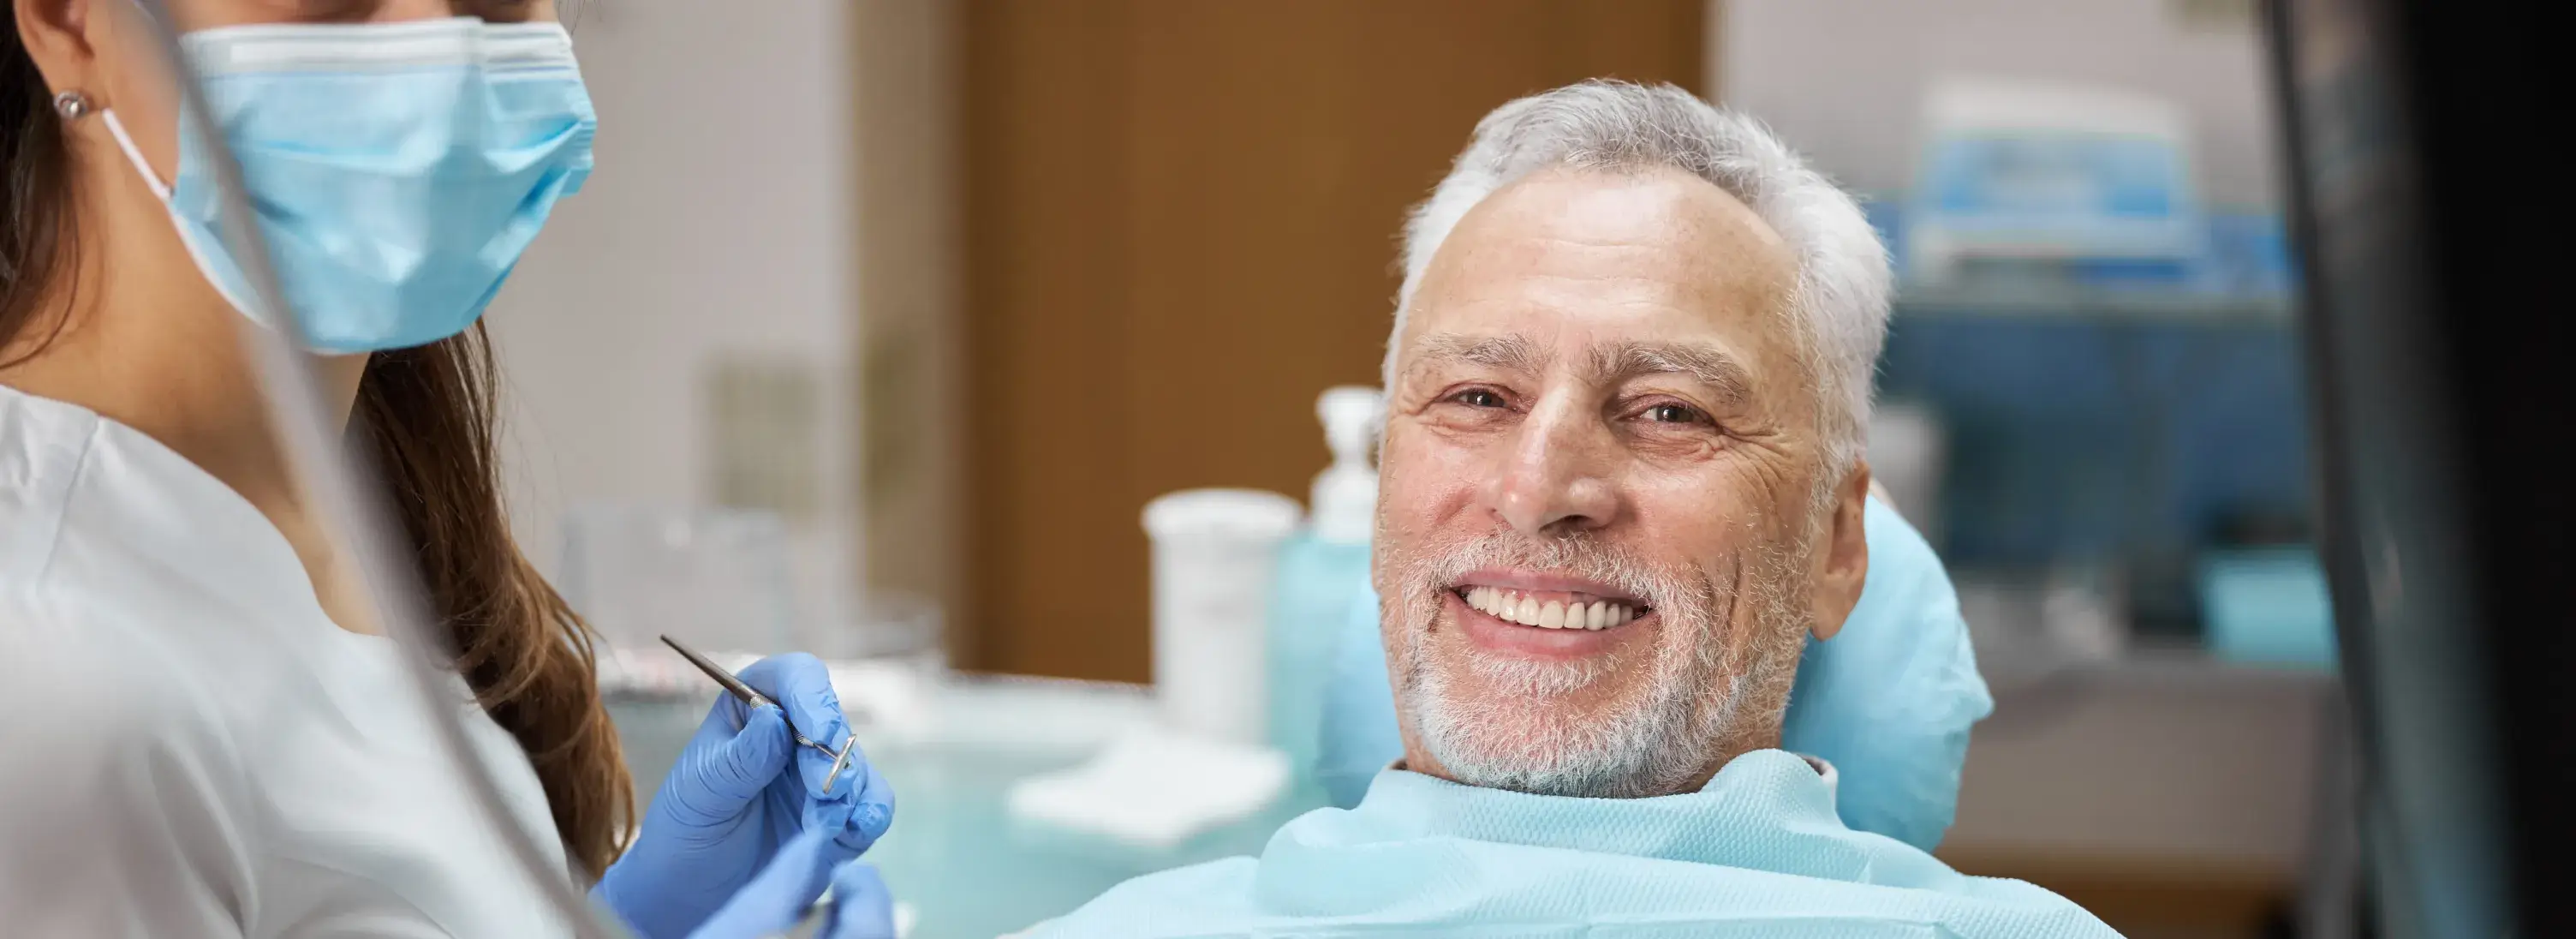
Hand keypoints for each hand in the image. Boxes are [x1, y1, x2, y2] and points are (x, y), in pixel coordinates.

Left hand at [594, 653, 895, 938]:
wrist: (693, 891)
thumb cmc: (686, 829)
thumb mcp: (701, 791)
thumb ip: (741, 759)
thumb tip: (774, 718)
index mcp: (752, 710)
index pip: (794, 679)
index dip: (812, 696)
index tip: (820, 731)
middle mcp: (795, 734)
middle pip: (834, 724)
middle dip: (833, 756)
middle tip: (824, 790)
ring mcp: (820, 775)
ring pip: (857, 766)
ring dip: (850, 793)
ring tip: (823, 825)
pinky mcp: (841, 815)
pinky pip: (872, 805)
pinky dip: (870, 815)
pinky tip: (856, 830)